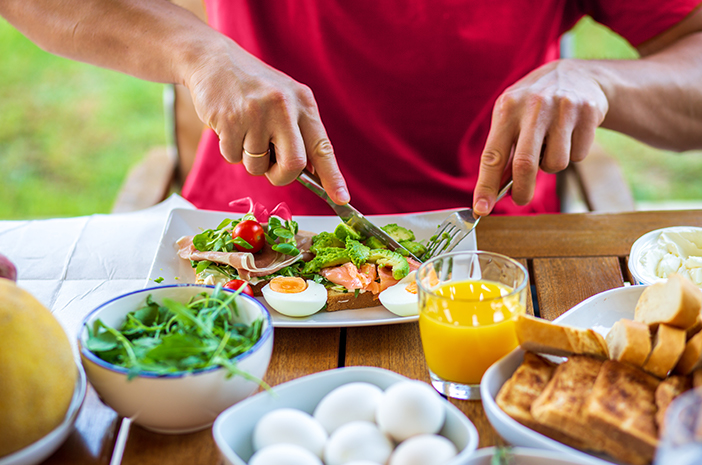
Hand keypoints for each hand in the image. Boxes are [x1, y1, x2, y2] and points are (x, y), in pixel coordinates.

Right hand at [184, 39, 349, 204]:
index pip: (323, 147)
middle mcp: (284, 107)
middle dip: (281, 176)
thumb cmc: (253, 87)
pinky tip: (229, 126)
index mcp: (303, 103)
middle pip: (293, 166)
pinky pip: (233, 157)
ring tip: (245, 130)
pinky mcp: (229, 120)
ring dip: (250, 159)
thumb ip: (299, 132)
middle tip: (272, 167)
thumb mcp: (285, 100)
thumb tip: (311, 173)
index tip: (342, 199)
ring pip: (258, 166)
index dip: (333, 177)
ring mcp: (256, 113)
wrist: (213, 60)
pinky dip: (230, 149)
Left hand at [472, 59, 607, 215]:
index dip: (486, 185)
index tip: (481, 209)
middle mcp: (534, 105)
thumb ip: (503, 150)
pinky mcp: (589, 112)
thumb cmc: (534, 106)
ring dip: (551, 165)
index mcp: (507, 108)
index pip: (492, 155)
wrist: (577, 75)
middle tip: (520, 200)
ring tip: (551, 145)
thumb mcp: (512, 117)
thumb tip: (495, 192)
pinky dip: (572, 154)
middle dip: (521, 190)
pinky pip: (577, 155)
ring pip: (555, 163)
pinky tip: (570, 134)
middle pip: (524, 164)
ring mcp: (563, 107)